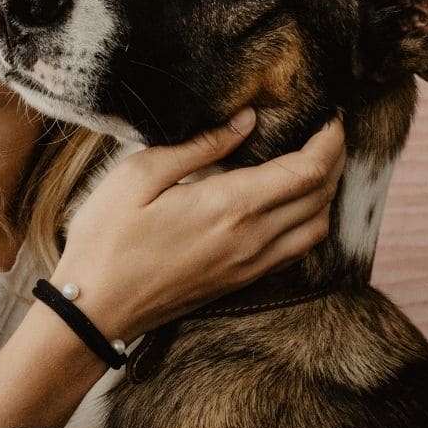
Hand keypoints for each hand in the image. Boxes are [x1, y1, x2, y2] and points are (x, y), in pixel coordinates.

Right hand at [52, 109, 345, 342]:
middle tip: (326, 133)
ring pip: (316, 229)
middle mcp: (252, 239)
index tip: (330, 117)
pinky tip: (290, 207)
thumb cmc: (107, 240)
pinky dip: (308, 223)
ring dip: (325, 195)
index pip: (307, 170)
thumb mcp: (138, 176)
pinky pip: (295, 252)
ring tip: (313, 166)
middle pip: (321, 197)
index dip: (329, 141)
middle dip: (333, 160)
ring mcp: (249, 266)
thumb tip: (244, 121)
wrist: (94, 310)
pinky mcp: (240, 283)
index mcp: (230, 206)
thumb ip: (197, 146)